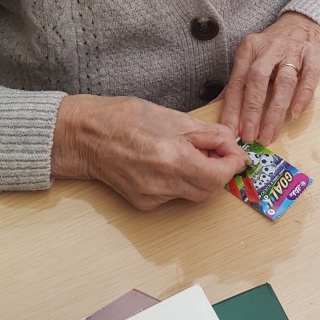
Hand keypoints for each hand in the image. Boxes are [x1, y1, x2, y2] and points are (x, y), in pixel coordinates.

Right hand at [51, 94, 247, 210]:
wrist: (84, 136)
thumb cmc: (122, 118)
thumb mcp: (171, 116)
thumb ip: (206, 133)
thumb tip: (231, 143)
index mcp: (172, 159)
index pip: (218, 175)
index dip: (233, 164)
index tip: (236, 152)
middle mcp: (163, 185)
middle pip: (209, 190)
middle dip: (219, 172)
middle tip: (217, 150)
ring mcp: (151, 198)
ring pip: (192, 194)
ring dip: (200, 176)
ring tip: (188, 151)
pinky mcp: (142, 204)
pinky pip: (173, 195)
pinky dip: (180, 180)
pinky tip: (166, 161)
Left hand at [220, 12, 319, 144]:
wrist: (301, 24)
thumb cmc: (272, 48)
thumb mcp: (251, 58)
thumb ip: (237, 82)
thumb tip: (216, 108)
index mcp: (249, 49)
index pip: (237, 82)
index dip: (233, 109)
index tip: (232, 131)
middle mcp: (269, 48)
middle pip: (258, 80)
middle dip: (252, 111)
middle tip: (250, 135)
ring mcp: (292, 50)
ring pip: (283, 82)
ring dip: (275, 111)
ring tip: (270, 133)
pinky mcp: (313, 54)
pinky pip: (308, 76)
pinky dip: (303, 95)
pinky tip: (296, 112)